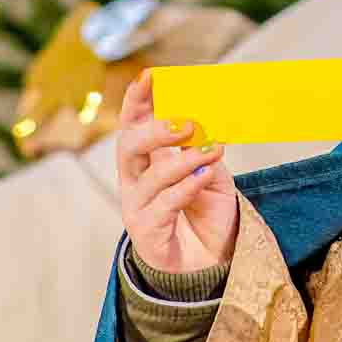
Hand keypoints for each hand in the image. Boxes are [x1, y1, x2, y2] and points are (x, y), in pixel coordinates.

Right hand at [118, 69, 238, 273]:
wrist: (210, 265)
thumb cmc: (206, 215)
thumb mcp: (211, 175)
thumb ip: (202, 150)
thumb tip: (204, 122)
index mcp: (148, 163)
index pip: (134, 125)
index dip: (137, 101)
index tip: (150, 76)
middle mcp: (135, 183)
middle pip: (129, 147)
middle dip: (156, 130)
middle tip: (189, 122)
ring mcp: (137, 209)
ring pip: (150, 178)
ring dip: (183, 160)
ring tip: (212, 151)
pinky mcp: (147, 234)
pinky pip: (162, 207)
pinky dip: (185, 188)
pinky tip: (203, 178)